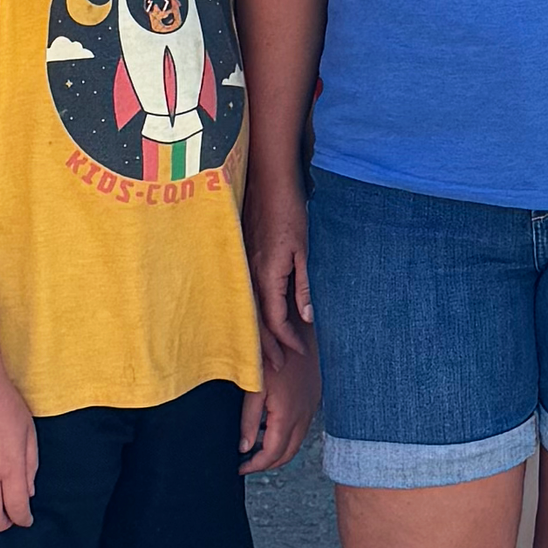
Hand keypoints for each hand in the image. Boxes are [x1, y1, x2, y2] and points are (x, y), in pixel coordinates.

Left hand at [240, 328, 320, 475]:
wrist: (298, 330)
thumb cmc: (274, 353)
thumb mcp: (254, 387)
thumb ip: (248, 419)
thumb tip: (243, 447)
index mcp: (287, 416)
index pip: (272, 454)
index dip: (255, 465)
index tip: (240, 467)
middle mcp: (304, 415)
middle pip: (288, 454)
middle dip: (267, 463)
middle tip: (247, 463)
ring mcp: (311, 407)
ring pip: (296, 441)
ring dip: (278, 449)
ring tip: (255, 447)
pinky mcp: (313, 398)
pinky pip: (302, 426)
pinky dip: (287, 435)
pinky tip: (270, 426)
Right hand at [245, 171, 313, 359]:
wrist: (268, 179)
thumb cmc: (289, 211)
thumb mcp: (303, 251)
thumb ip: (302, 286)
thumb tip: (306, 319)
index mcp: (267, 274)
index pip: (274, 319)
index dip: (286, 339)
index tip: (299, 352)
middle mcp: (249, 274)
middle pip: (254, 320)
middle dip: (266, 346)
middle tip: (279, 367)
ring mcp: (242, 265)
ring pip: (246, 308)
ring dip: (257, 332)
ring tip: (267, 351)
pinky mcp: (241, 257)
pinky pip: (244, 293)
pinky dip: (251, 312)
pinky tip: (257, 318)